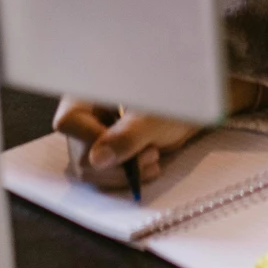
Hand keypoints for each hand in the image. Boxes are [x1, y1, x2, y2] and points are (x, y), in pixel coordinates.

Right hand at [54, 79, 264, 191]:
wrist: (198, 107)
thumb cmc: (180, 98)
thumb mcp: (155, 117)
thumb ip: (126, 136)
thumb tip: (97, 159)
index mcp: (92, 91)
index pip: (69, 122)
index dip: (92, 141)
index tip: (122, 149)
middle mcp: (87, 112)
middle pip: (79, 152)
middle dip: (114, 164)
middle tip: (148, 157)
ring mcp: (95, 133)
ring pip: (91, 169)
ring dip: (123, 173)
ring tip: (153, 159)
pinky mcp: (107, 150)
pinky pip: (105, 174)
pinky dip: (128, 176)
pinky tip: (150, 166)